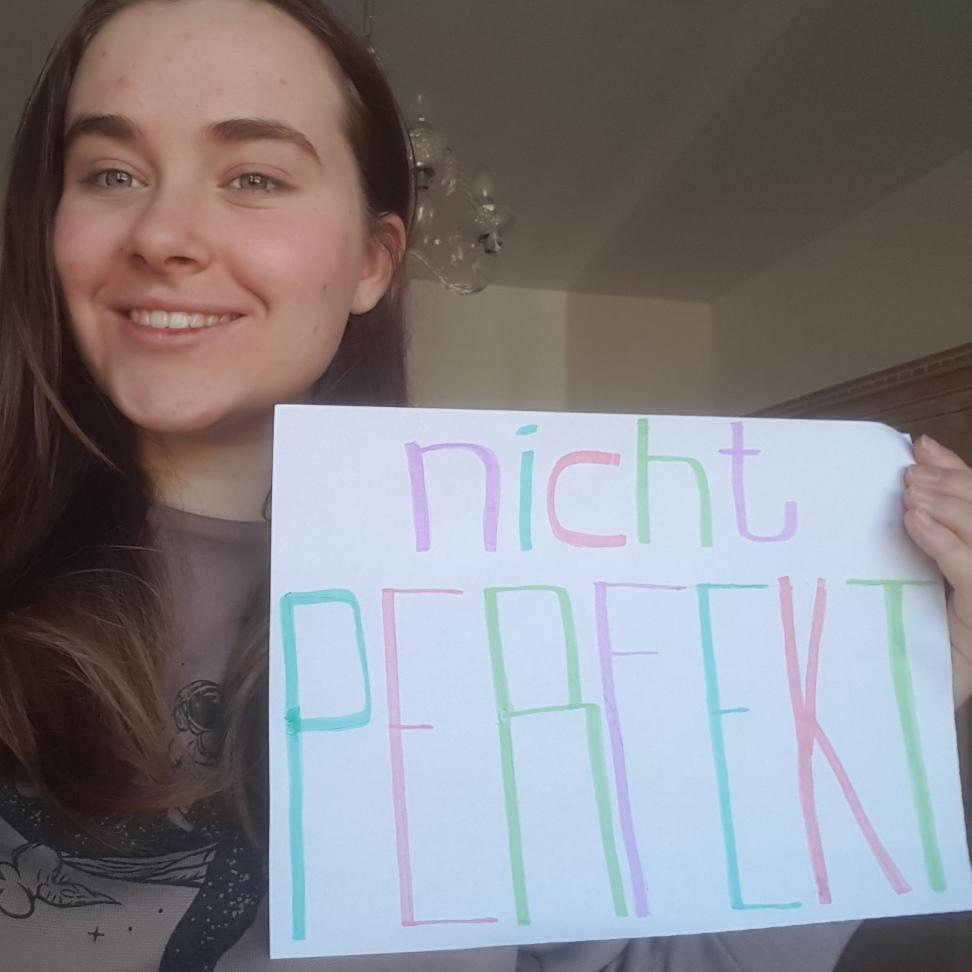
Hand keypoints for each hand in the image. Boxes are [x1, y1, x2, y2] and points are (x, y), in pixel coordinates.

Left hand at [903, 435, 971, 707]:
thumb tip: (913, 476)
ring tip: (908, 492)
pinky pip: (968, 568)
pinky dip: (942, 539)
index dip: (957, 471)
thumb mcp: (934, 580)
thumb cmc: (932, 641)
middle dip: (949, 485)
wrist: (933, 698)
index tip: (919, 448)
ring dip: (944, 503)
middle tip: (908, 475)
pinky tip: (915, 522)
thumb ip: (934, 533)